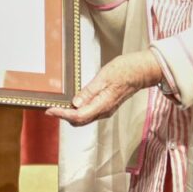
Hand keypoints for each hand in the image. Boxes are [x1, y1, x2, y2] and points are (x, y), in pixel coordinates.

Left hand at [49, 49, 164, 125]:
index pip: (78, 116)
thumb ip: (89, 91)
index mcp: (103, 105)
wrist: (142, 71)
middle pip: (79, 121)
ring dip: (70, 114)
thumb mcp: (104, 77)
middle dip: (64, 116)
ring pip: (84, 118)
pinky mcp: (106, 105)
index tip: (50, 110)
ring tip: (59, 105)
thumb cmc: (126, 70)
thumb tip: (75, 104)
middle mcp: (104, 111)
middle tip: (51, 108)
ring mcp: (106, 109)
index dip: (62, 114)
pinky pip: (89, 112)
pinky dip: (78, 110)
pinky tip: (73, 101)